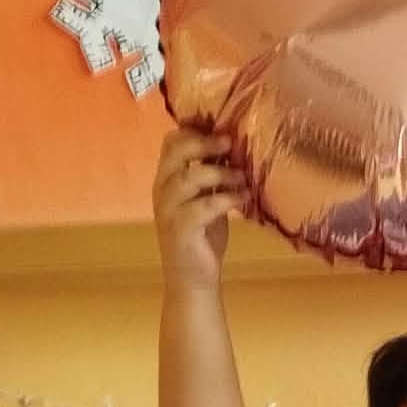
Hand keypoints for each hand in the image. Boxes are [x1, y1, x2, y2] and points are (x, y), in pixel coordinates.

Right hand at [153, 127, 247, 289]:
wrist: (193, 280)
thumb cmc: (203, 238)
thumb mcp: (208, 200)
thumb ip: (213, 177)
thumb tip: (234, 149)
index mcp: (167, 179)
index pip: (171, 142)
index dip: (194, 129)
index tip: (221, 126)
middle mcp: (162, 190)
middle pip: (175, 152)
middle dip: (204, 143)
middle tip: (230, 142)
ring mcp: (168, 209)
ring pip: (189, 177)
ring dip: (220, 173)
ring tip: (242, 176)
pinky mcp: (180, 228)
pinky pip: (203, 205)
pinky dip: (227, 198)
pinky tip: (244, 197)